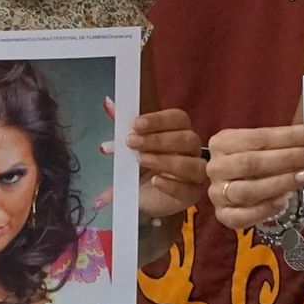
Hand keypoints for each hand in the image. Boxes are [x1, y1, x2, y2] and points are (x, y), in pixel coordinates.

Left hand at [97, 98, 205, 220]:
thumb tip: (108, 103)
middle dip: (158, 139)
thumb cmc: (140, 169)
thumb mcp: (127, 149)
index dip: (159, 120)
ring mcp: (195, 173)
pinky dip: (172, 185)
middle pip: (187, 138)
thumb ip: (121, 127)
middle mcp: (191, 151)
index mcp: (179, 132)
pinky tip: (155, 181)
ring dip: (167, 161)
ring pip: (193, 164)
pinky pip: (189, 189)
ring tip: (142, 160)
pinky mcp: (192, 194)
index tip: (135, 124)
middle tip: (131, 142)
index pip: (179, 118)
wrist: (141, 200)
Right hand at [207, 123, 303, 229]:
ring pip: (248, 191)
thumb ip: (282, 141)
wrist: (231, 184)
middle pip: (252, 163)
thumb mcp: (262, 145)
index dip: (291, 136)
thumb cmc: (253, 161)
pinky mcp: (224, 215)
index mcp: (223, 142)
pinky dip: (266, 209)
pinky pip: (243, 216)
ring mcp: (218, 193)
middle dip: (289, 158)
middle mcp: (217, 167)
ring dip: (281, 183)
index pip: (259, 137)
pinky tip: (284, 200)